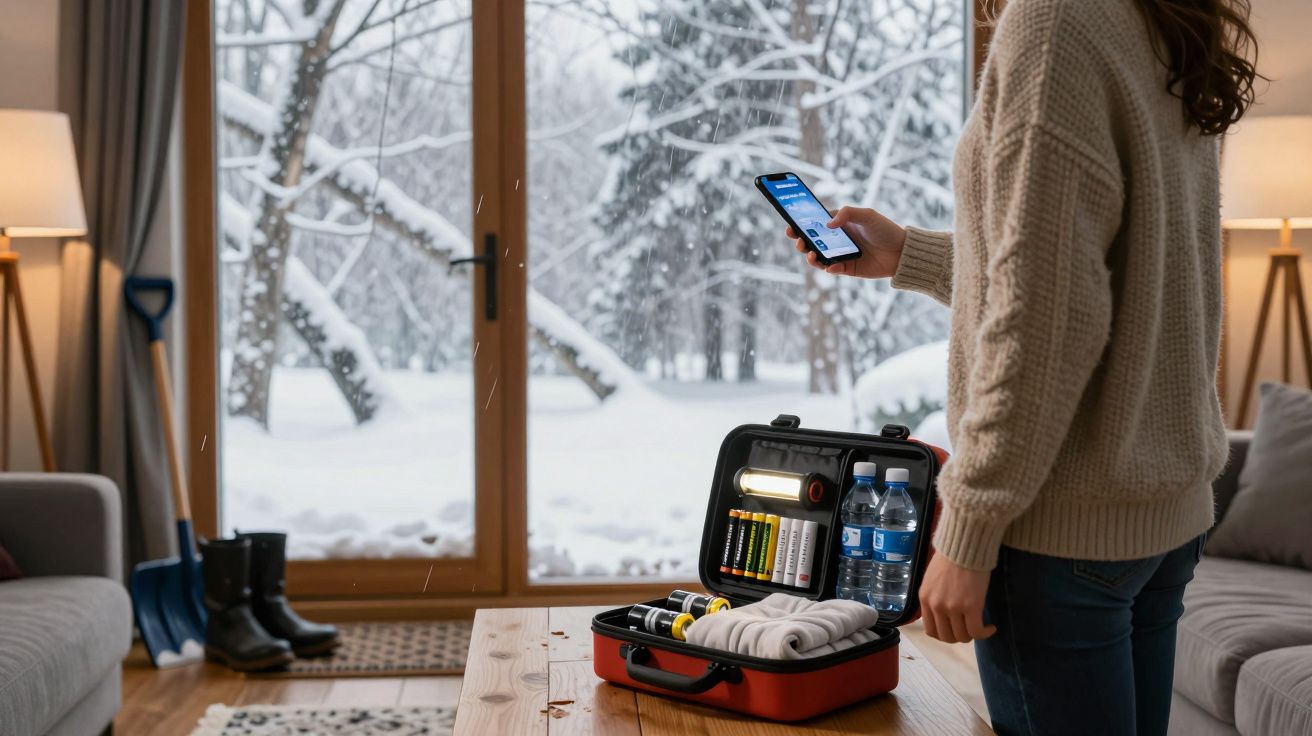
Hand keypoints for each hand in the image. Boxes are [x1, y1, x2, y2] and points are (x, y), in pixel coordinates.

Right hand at [787, 206, 906, 278]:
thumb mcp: (867, 215)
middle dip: (801, 241)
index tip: (791, 226)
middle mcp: (837, 240)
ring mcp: (841, 255)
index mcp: (839, 225)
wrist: (902, 251)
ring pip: (819, 257)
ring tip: (811, 255)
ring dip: (811, 257)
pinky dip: (828, 268)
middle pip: (813, 241)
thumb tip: (827, 225)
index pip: (816, 223)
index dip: (802, 225)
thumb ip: (846, 214)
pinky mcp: (848, 269)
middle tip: (798, 241)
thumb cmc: (885, 229)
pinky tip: (830, 266)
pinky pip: (833, 269)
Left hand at [918, 554, 996, 643]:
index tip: (955, 630)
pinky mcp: (972, 606)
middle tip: (970, 629)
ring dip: (973, 635)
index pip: (931, 631)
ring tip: (981, 626)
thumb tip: (941, 613)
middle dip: (959, 636)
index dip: (944, 635)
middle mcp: (936, 606)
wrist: (964, 544)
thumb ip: (934, 597)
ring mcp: (953, 607)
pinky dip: (985, 633)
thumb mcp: (932, 579)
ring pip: (962, 636)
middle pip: (947, 637)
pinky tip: (991, 627)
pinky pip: (977, 631)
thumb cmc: (951, 557)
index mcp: (925, 599)